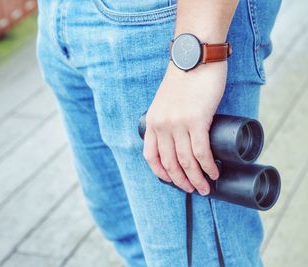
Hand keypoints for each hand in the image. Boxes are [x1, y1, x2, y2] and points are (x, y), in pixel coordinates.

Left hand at [143, 61, 226, 194]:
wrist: (195, 56)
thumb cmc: (185, 78)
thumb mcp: (166, 100)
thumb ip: (168, 117)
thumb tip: (181, 136)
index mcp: (152, 122)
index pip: (151, 156)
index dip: (161, 173)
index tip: (172, 180)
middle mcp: (162, 126)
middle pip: (170, 163)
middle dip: (181, 181)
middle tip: (193, 189)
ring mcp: (178, 124)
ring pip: (186, 162)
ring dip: (197, 179)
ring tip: (205, 188)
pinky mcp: (197, 120)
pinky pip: (201, 152)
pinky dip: (208, 167)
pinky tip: (214, 173)